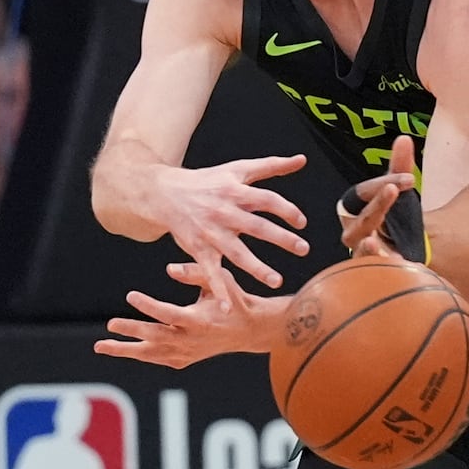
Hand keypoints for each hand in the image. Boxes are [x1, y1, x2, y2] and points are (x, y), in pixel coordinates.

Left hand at [95, 261, 289, 367]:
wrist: (249, 330)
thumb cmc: (234, 299)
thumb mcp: (221, 281)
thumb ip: (196, 273)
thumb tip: (169, 268)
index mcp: (201, 320)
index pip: (169, 314)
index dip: (149, 306)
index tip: (131, 295)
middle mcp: (192, 339)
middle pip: (156, 336)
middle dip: (132, 330)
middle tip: (111, 323)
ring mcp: (187, 352)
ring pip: (150, 354)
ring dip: (124, 349)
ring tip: (100, 346)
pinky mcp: (184, 360)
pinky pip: (157, 359)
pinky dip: (139, 354)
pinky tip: (119, 348)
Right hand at [154, 154, 309, 299]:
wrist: (165, 193)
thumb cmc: (208, 181)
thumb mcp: (238, 169)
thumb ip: (272, 166)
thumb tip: (301, 159)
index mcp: (237, 192)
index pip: (267, 200)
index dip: (286, 209)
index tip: (301, 222)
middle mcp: (225, 212)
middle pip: (257, 226)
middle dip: (281, 238)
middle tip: (303, 249)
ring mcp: (211, 233)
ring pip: (236, 253)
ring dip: (257, 268)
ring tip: (277, 281)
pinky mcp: (199, 250)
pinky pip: (210, 272)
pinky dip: (218, 290)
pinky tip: (229, 308)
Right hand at [338, 134, 417, 257]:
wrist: (408, 251)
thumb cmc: (397, 219)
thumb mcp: (400, 192)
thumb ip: (400, 167)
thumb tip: (403, 138)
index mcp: (355, 206)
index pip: (363, 191)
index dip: (383, 183)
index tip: (411, 179)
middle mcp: (353, 229)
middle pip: (361, 216)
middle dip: (377, 203)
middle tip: (393, 189)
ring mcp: (360, 251)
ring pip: (359, 244)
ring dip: (367, 240)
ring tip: (374, 240)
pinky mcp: (371, 269)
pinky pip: (369, 267)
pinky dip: (377, 261)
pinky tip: (390, 257)